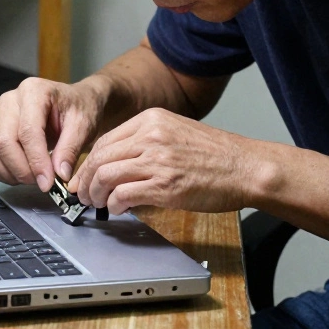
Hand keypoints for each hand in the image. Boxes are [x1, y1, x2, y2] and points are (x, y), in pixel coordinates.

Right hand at [0, 77, 105, 191]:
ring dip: (10, 173)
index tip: (48, 182)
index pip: (28, 131)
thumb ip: (70, 149)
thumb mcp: (83, 125)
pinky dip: (1, 172)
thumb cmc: (78, 108)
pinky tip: (20, 174)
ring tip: (33, 177)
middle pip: (3, 142)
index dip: (36, 161)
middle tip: (43, 183)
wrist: (73, 102)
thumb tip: (59, 175)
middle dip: (22, 170)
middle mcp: (10, 101)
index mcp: (33, 92)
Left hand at [67, 108, 250, 213]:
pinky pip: (124, 194)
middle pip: (100, 157)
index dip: (88, 161)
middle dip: (85, 179)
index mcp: (152, 119)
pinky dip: (114, 204)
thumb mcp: (177, 132)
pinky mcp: (165, 186)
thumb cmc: (217, 155)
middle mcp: (151, 136)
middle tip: (82, 193)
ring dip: (95, 193)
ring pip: (106, 175)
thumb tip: (120, 163)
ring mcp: (157, 160)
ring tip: (96, 203)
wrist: (246, 167)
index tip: (84, 175)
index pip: (105, 140)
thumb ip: (147, 141)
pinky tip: (117, 209)